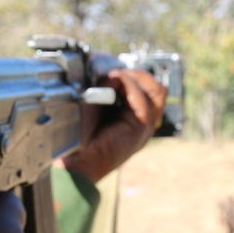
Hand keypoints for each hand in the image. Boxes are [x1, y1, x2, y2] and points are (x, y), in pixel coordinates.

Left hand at [60, 68, 166, 182]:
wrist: (75, 161)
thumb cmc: (79, 137)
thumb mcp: (94, 105)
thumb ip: (106, 88)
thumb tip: (112, 71)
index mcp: (133, 119)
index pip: (149, 91)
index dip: (133, 76)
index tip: (110, 73)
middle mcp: (143, 123)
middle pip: (158, 89)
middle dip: (138, 74)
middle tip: (116, 73)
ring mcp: (145, 127)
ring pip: (157, 90)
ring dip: (134, 77)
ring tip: (114, 78)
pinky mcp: (140, 129)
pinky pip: (141, 99)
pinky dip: (126, 84)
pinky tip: (110, 84)